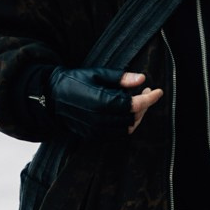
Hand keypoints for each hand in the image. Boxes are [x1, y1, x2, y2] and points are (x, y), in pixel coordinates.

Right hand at [40, 67, 163, 139]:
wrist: (51, 97)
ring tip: (136, 103)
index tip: (159, 91)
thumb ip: (120, 78)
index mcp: (100, 101)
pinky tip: (125, 113)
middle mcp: (99, 118)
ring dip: (136, 117)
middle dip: (143, 106)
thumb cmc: (74, 81)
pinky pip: (117, 134)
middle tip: (145, 92)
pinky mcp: (93, 135)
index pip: (133, 104)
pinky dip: (126, 125)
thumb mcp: (96, 74)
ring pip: (127, 129)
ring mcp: (96, 129)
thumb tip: (142, 79)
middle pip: (132, 118)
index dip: (149, 99)